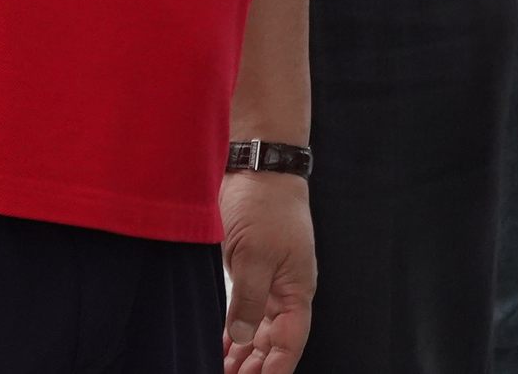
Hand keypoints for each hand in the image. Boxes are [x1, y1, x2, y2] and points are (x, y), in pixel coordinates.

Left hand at [219, 171, 314, 373]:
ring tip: (221, 371)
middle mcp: (286, 289)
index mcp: (296, 288)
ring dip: (243, 353)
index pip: (290, 342)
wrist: (260, 165)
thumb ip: (248, 300)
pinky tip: (220, 344)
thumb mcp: (254, 255)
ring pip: (260, 329)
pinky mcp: (252, 268)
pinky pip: (246, 310)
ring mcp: (270, 279)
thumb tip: (244, 337)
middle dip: (255, 367)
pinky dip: (235, 331)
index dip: (276, 369)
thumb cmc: (265, 205)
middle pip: (275, 341)